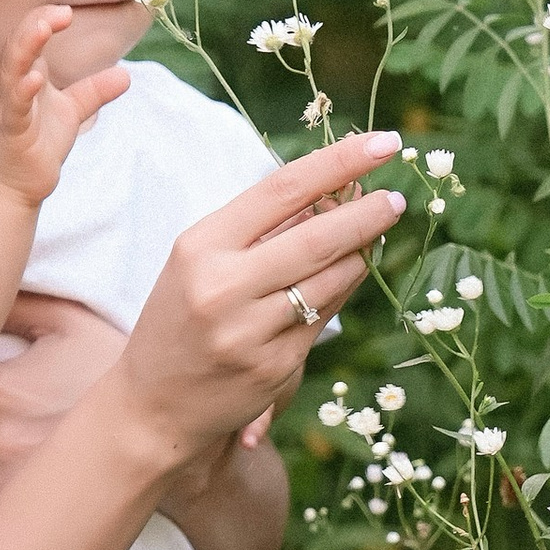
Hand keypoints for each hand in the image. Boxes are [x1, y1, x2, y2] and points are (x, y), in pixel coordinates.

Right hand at [0, 3, 127, 205]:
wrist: (16, 184)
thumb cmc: (38, 143)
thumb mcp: (73, 111)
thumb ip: (95, 91)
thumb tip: (126, 74)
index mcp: (27, 74)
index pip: (32, 36)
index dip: (47, 19)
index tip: (69, 11)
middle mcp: (14, 85)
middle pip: (19, 44)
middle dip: (36, 24)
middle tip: (62, 11)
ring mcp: (10, 107)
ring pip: (11, 70)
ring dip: (26, 46)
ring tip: (44, 28)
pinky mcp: (11, 131)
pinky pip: (14, 107)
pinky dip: (23, 91)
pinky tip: (35, 79)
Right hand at [110, 132, 404, 463]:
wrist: (153, 406)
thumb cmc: (181, 317)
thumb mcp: (202, 261)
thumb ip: (261, 227)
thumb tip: (338, 186)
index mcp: (202, 247)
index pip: (282, 189)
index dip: (339, 161)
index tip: (383, 143)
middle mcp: (224, 288)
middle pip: (318, 238)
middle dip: (367, 214)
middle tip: (397, 198)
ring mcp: (252, 333)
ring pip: (333, 280)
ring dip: (360, 254)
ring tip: (368, 237)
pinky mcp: (276, 368)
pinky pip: (326, 316)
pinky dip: (342, 291)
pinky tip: (345, 276)